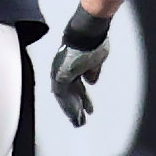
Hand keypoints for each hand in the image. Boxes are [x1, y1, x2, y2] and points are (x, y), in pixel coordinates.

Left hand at [50, 7, 111, 124]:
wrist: (87, 33)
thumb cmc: (93, 42)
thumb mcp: (96, 61)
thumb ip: (92, 72)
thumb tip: (91, 81)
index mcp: (74, 67)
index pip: (77, 87)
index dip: (83, 99)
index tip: (88, 110)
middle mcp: (64, 70)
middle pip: (70, 94)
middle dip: (76, 109)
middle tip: (80, 121)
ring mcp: (60, 73)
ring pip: (65, 97)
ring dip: (71, 110)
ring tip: (77, 122)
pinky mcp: (59, 76)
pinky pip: (62, 95)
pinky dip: (68, 105)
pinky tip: (74, 115)